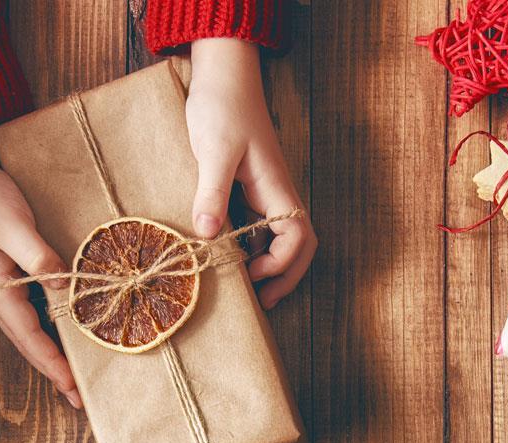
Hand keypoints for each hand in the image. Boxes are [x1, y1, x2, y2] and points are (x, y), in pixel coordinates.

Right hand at [0, 130, 80, 406]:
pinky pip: (33, 312)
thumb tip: (62, 285)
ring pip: (30, 330)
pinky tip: (63, 335)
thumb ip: (38, 257)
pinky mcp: (10, 274)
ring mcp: (2, 287)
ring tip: (72, 378)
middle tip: (78, 398)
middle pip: (28, 343)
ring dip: (51, 355)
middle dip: (52, 371)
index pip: (29, 336)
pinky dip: (49, 330)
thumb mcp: (14, 226)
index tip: (72, 386)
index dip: (52, 363)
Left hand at [185, 39, 315, 307]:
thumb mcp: (214, 150)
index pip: (297, 237)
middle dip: (287, 276)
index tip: (251, 273)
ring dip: (271, 265)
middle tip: (264, 302)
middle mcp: (277, 193)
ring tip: (250, 288)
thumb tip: (207, 236)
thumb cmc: (222, 107)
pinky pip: (260, 226)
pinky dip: (253, 247)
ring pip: (281, 238)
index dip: (281, 263)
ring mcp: (265, 191)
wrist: (223, 75)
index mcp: (276, 188)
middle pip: (299, 245)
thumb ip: (212, 193)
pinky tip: (231, 255)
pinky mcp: (250, 187)